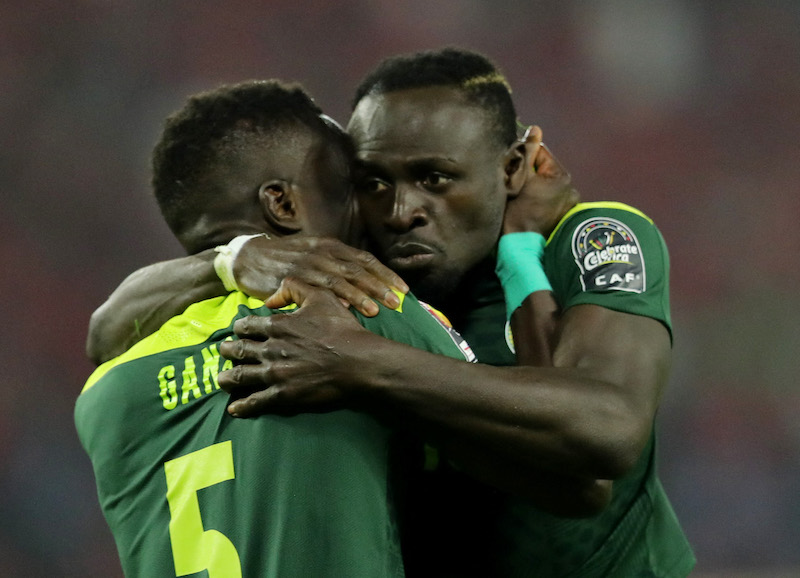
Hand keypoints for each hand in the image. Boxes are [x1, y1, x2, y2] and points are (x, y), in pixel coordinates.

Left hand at [218, 278, 376, 416]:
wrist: (358, 361)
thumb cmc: (342, 328)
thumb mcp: (321, 296)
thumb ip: (294, 288)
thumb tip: (271, 299)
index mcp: (277, 325)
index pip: (245, 326)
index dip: (239, 328)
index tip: (238, 331)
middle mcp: (270, 349)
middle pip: (238, 351)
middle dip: (228, 352)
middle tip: (224, 354)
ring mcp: (275, 373)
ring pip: (240, 377)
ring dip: (227, 379)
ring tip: (221, 381)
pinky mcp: (284, 394)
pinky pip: (256, 401)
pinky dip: (242, 405)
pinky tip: (234, 409)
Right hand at [234, 235, 408, 316]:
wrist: (249, 257)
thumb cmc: (287, 259)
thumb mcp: (315, 256)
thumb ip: (338, 267)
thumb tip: (368, 286)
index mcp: (331, 246)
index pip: (366, 260)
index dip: (386, 275)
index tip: (404, 290)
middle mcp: (322, 253)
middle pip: (358, 270)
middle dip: (379, 287)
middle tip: (397, 303)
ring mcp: (307, 265)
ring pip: (339, 281)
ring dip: (359, 296)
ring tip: (375, 311)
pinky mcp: (291, 278)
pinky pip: (315, 290)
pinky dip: (331, 300)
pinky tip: (344, 310)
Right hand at [503, 126, 579, 236]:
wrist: (521, 249)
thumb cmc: (516, 213)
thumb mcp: (518, 179)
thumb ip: (528, 153)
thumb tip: (535, 129)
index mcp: (560, 176)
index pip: (540, 153)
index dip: (523, 157)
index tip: (511, 166)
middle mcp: (571, 189)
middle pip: (544, 171)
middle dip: (530, 174)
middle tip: (513, 183)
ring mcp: (569, 206)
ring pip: (546, 187)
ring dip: (534, 188)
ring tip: (519, 198)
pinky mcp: (564, 219)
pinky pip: (550, 201)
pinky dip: (540, 201)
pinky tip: (528, 209)